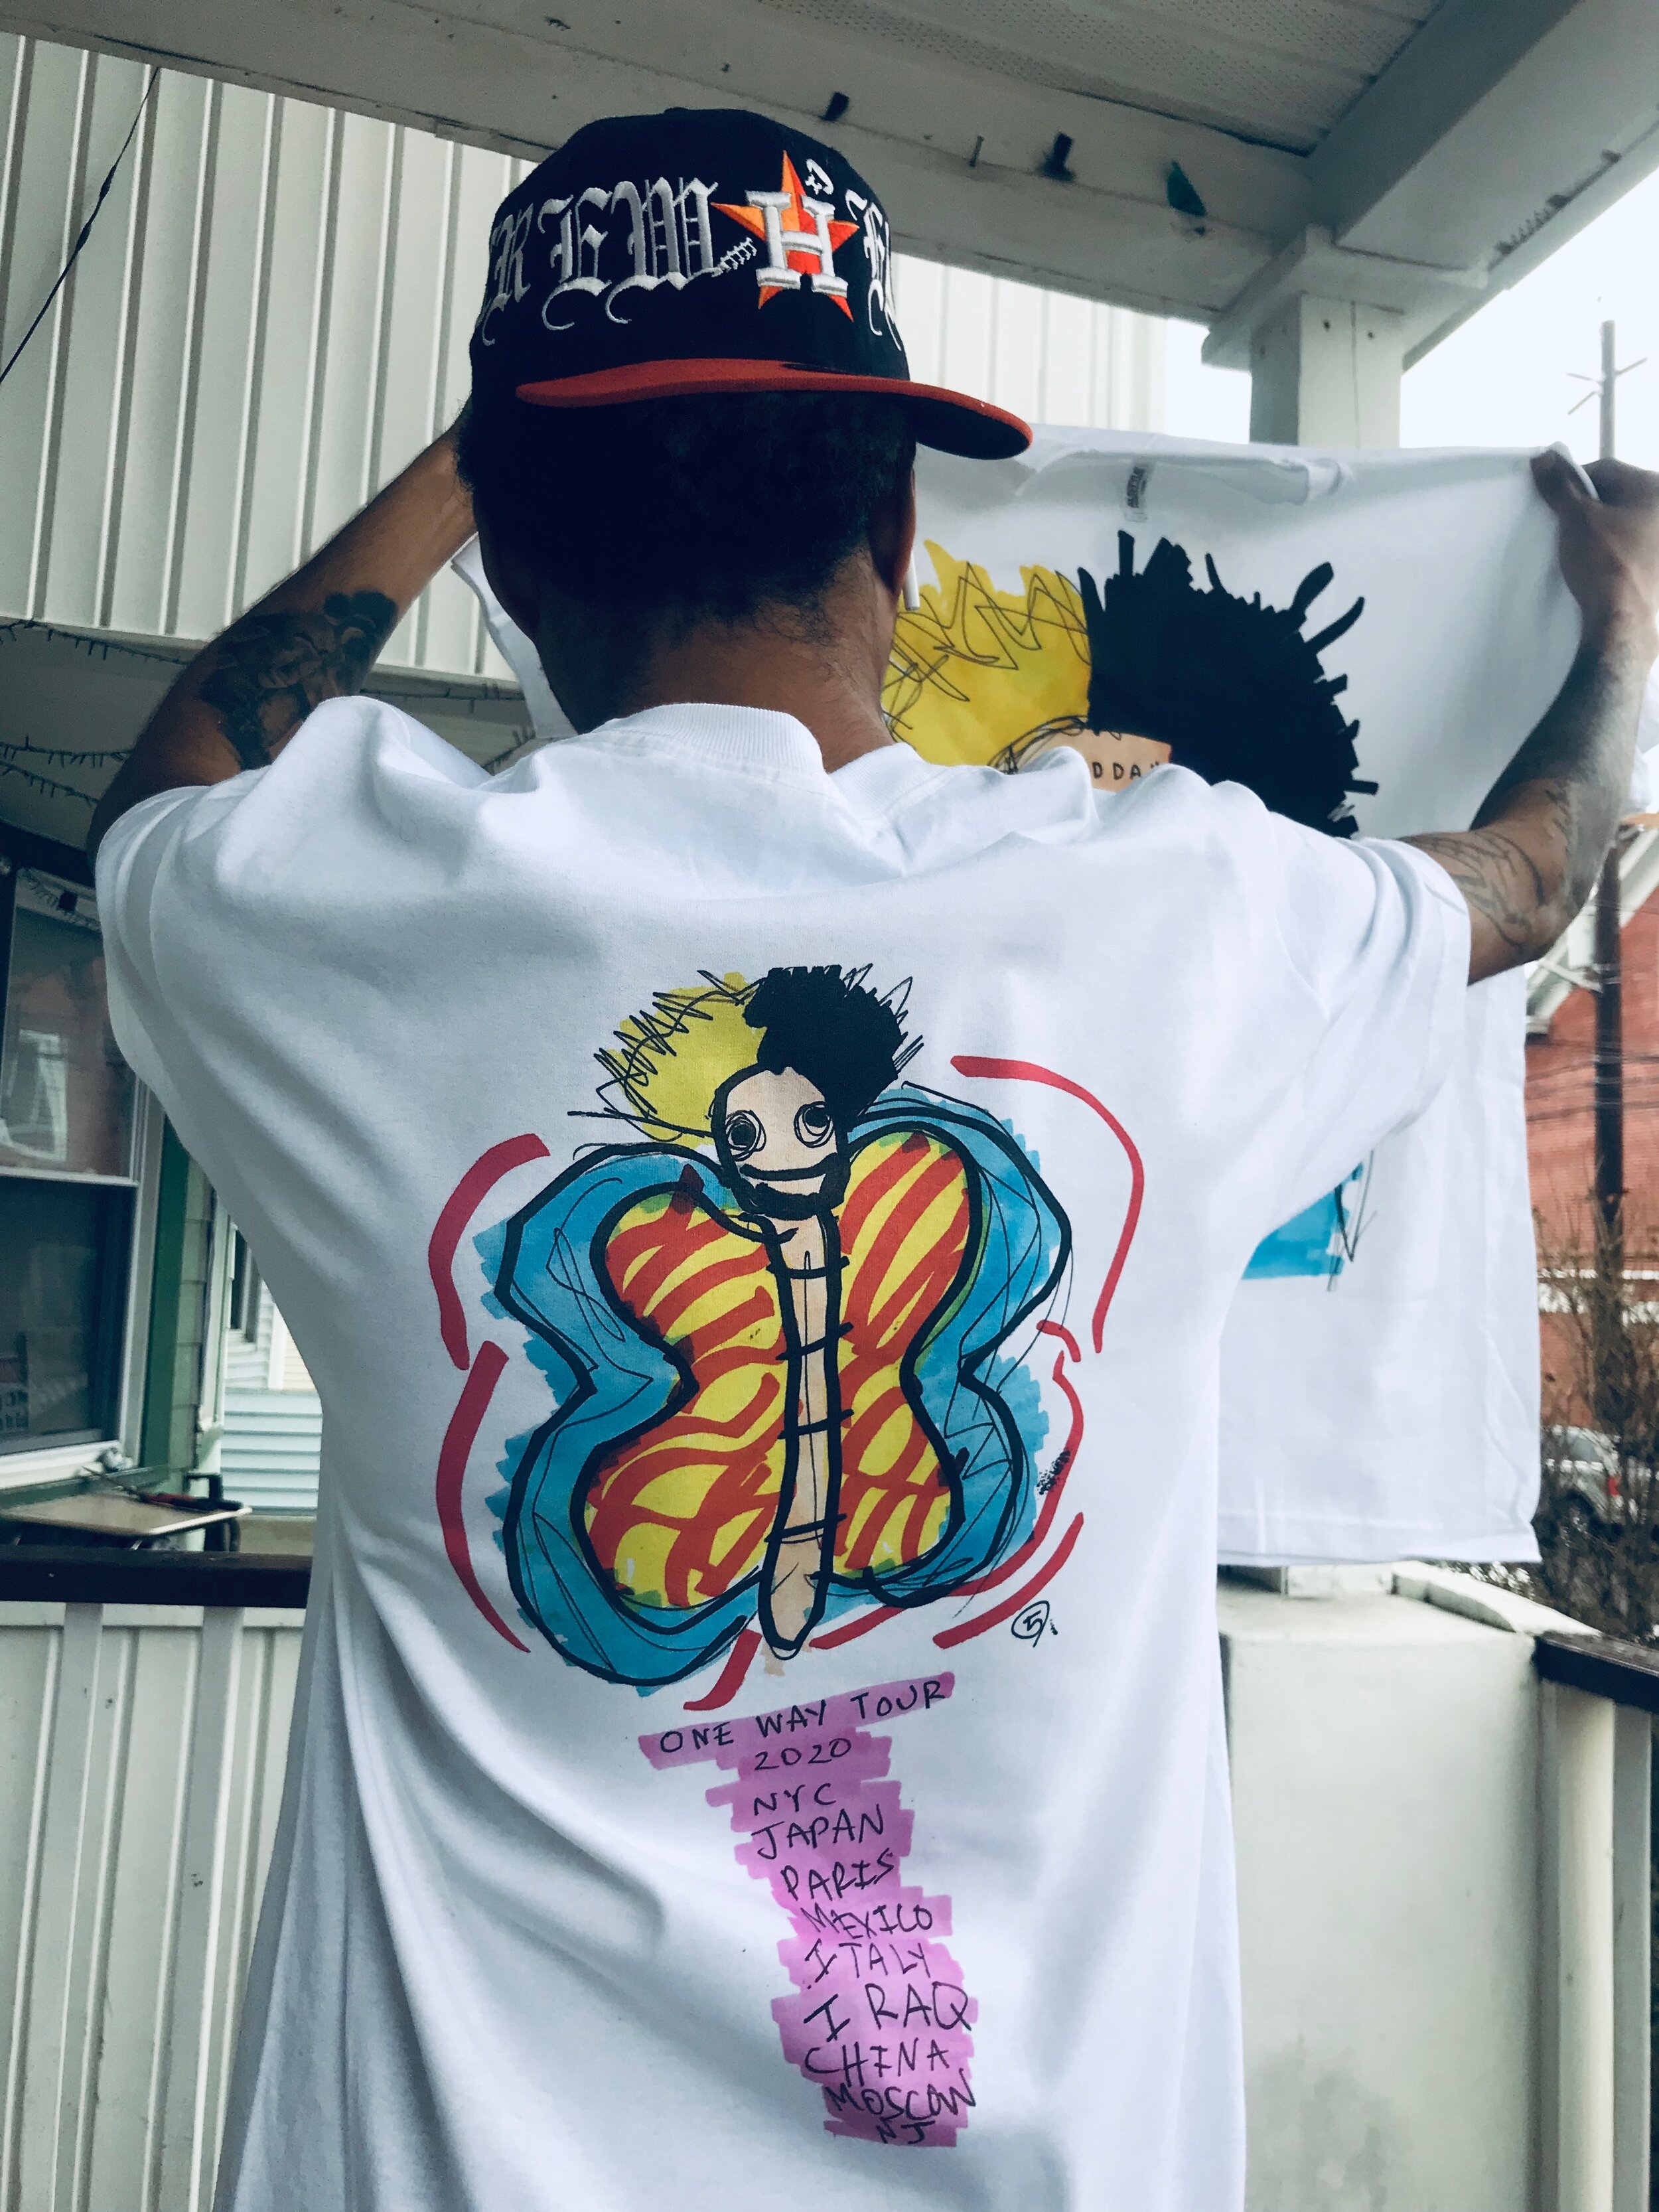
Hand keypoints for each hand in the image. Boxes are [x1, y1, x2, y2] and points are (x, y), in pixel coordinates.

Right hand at [1533, 450, 1658, 655]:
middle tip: (1563, 523)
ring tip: (1577, 545)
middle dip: (1588, 506)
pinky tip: (1596, 563)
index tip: (1554, 499)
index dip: (1573, 481)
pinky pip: (1631, 545)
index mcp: (1654, 488)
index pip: (1605, 470)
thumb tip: (1543, 457)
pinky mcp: (1658, 565)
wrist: (1623, 621)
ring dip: (1599, 528)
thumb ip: (1559, 485)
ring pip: (1623, 521)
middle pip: (1617, 495)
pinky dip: (1612, 548)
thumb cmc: (1606, 563)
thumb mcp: (1576, 518)